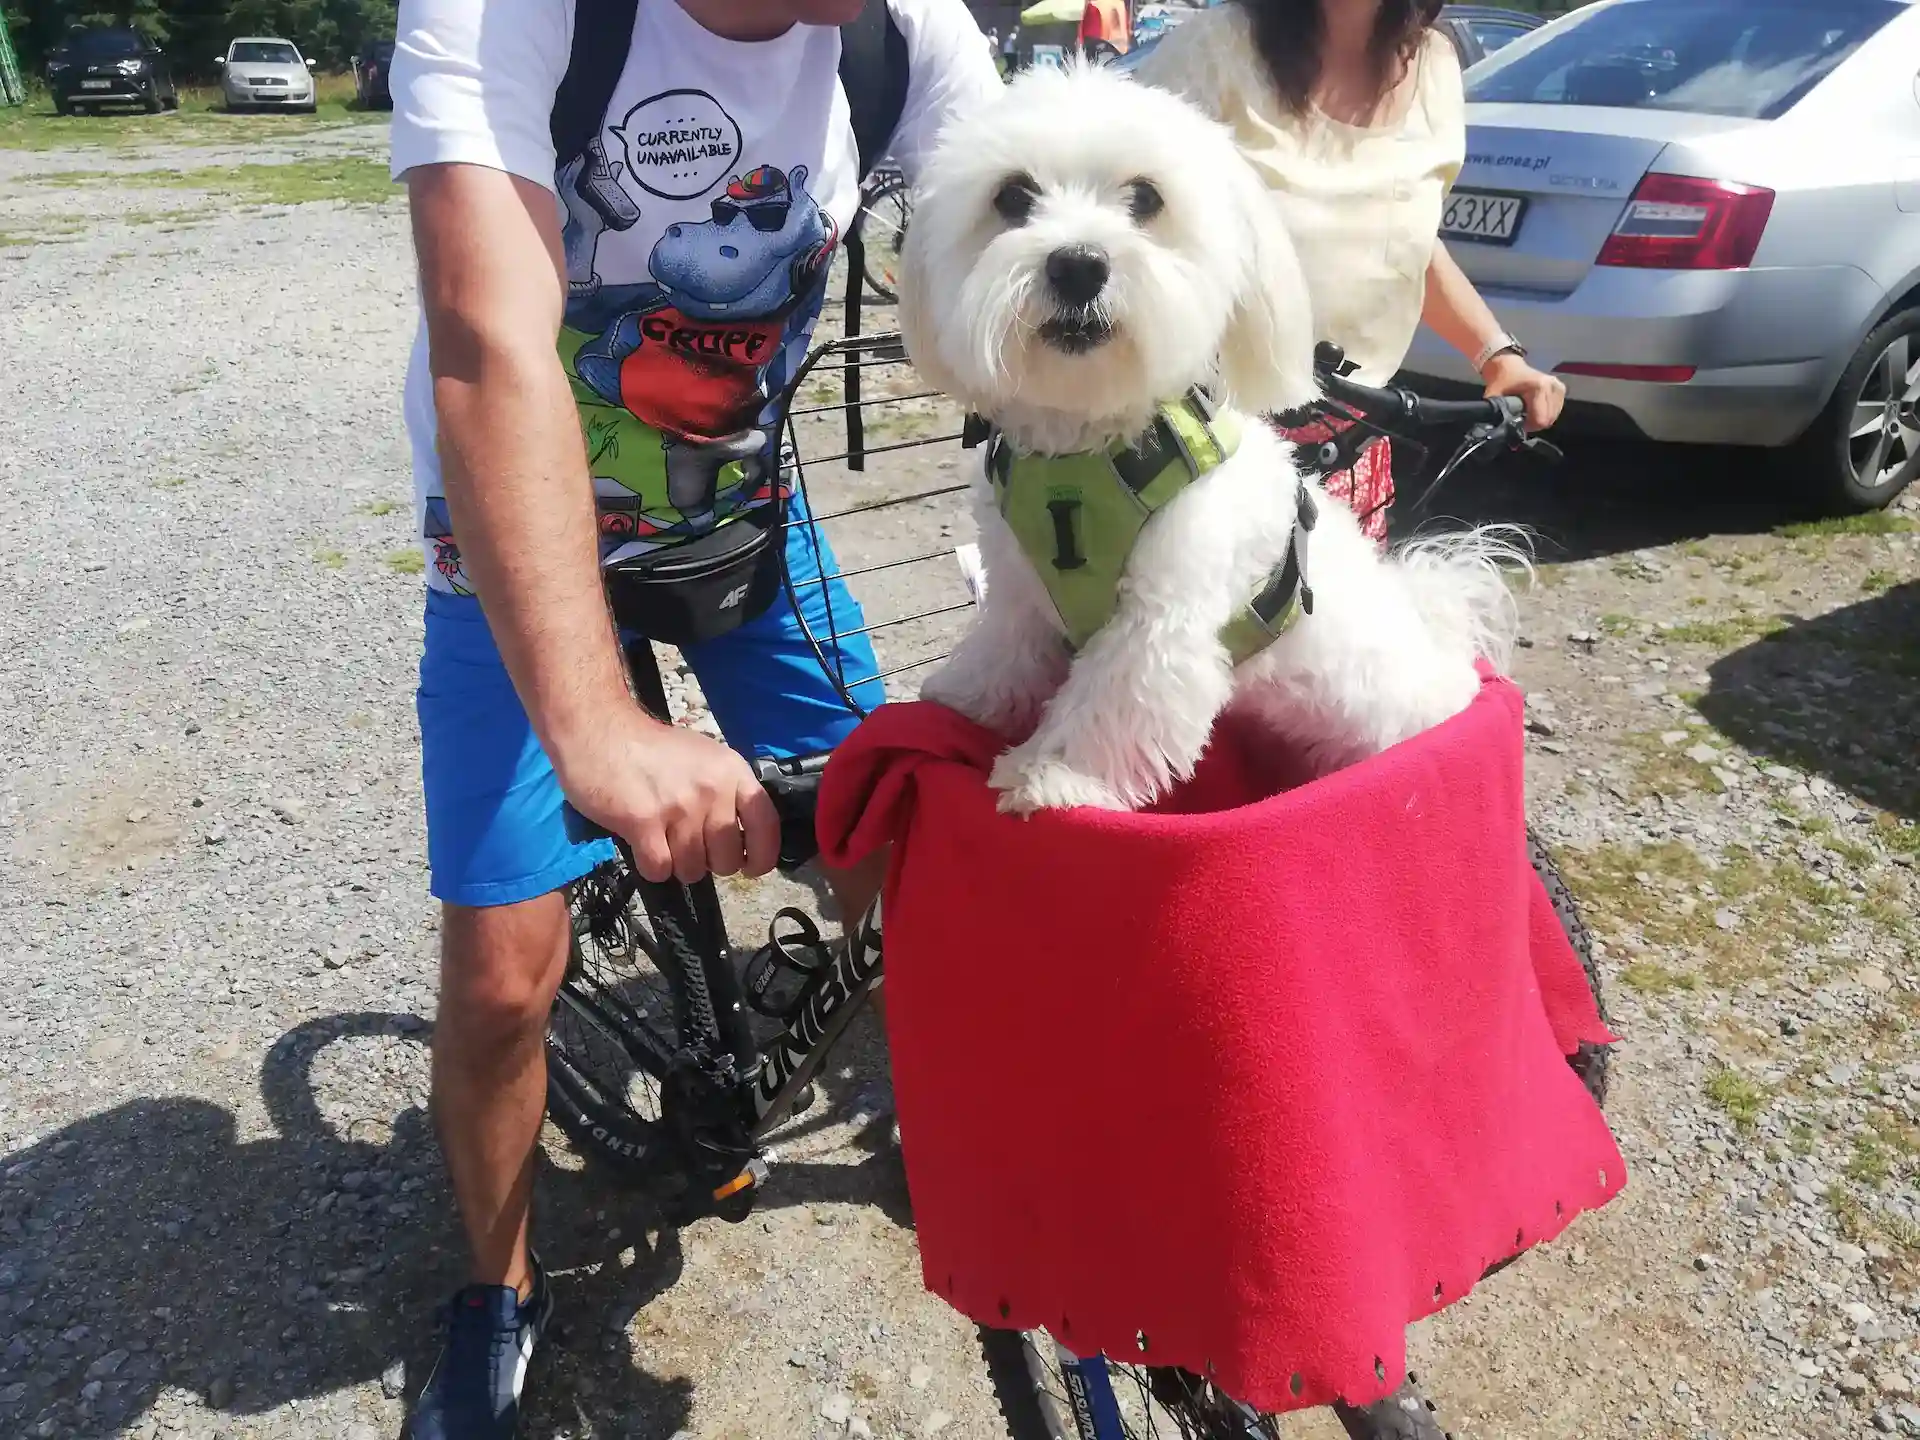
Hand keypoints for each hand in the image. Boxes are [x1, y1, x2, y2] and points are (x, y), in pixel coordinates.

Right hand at [558, 710, 779, 884]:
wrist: (598, 729)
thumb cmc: (650, 748)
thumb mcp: (703, 757)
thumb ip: (725, 791)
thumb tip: (741, 839)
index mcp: (731, 771)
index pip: (766, 824)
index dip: (763, 856)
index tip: (751, 867)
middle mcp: (711, 790)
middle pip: (727, 859)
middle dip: (707, 862)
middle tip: (686, 844)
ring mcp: (679, 807)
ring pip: (692, 869)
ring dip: (676, 864)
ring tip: (660, 838)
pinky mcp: (643, 822)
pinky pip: (660, 869)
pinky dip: (651, 866)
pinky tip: (642, 844)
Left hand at [1481, 353, 1565, 431]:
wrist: (1509, 366)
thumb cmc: (1501, 381)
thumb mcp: (1494, 398)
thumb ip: (1498, 415)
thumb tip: (1500, 431)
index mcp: (1539, 387)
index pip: (1540, 419)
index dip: (1528, 426)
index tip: (1518, 422)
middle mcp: (1552, 386)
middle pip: (1548, 419)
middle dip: (1534, 423)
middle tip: (1522, 419)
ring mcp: (1558, 387)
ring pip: (1553, 416)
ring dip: (1540, 418)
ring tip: (1528, 412)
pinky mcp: (1561, 388)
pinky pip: (1556, 410)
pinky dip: (1546, 413)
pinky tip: (1536, 408)